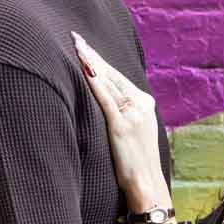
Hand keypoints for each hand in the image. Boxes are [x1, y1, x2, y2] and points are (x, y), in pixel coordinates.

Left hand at [73, 31, 171, 212]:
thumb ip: (124, 113)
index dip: (101, 62)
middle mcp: (141, 104)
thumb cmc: (136, 162)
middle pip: (113, 74)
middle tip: (77, 39)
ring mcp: (133, 113)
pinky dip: (95, 83)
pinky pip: (105, 99)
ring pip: (108, 82)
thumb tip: (107, 102)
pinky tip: (84, 70)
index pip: (119, 76)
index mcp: (145, 103)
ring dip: (91, 64)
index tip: (87, 48)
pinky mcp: (122, 125)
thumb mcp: (134, 131)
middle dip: (93, 56)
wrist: (146, 183)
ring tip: (77, 49)